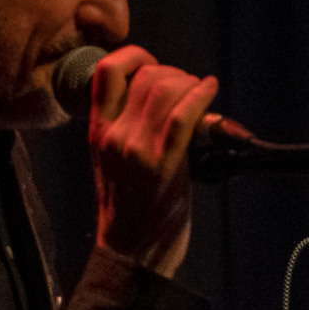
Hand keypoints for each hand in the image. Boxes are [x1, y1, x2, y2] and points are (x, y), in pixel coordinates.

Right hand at [87, 47, 217, 277]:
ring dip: (189, 83)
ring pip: (165, 88)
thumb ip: (127, 128)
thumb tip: (162, 97)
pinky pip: (184, 115)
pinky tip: (211, 89)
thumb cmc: (129, 209)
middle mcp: (114, 135)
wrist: (131, 252)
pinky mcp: (164, 164)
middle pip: (145, 76)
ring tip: (199, 92)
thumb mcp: (113, 161)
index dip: (134, 56)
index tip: (153, 63)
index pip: (105, 72)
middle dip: (172, 72)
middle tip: (187, 86)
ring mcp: (138, 148)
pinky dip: (202, 95)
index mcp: (98, 131)